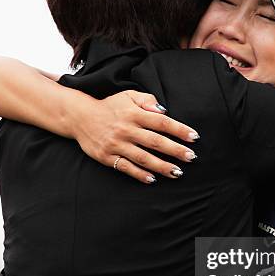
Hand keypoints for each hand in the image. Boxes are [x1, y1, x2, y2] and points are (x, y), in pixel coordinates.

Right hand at [70, 90, 199, 182]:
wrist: (80, 117)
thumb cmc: (110, 106)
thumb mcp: (128, 96)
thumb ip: (147, 100)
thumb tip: (164, 110)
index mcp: (134, 114)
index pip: (162, 122)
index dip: (179, 130)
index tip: (194, 137)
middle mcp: (126, 129)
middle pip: (155, 141)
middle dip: (175, 150)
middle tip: (191, 157)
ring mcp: (117, 144)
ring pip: (143, 157)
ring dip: (161, 166)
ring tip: (177, 172)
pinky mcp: (107, 156)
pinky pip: (126, 167)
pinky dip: (139, 174)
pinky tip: (153, 179)